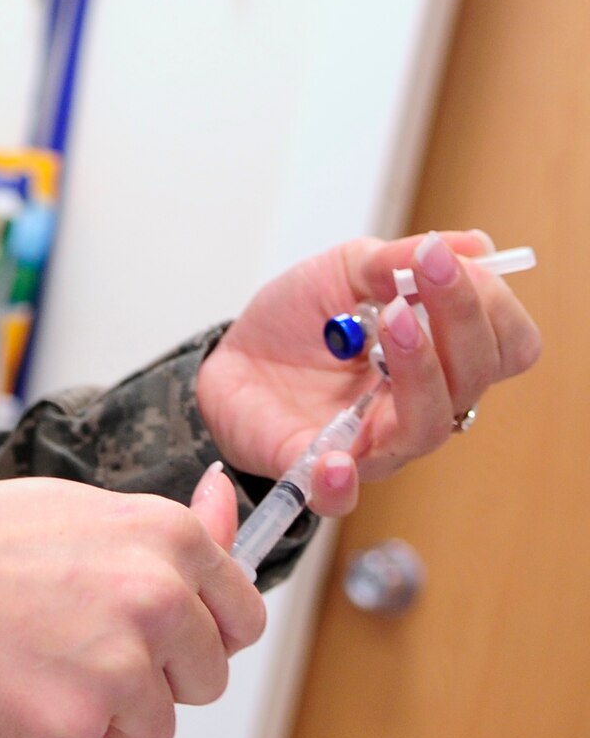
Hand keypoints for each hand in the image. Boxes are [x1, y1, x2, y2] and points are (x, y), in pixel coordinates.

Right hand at [0, 467, 261, 737]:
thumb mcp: (76, 507)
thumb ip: (167, 527)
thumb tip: (227, 503)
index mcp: (164, 536)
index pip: (243, 615)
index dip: (199, 631)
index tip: (156, 629)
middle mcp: (157, 597)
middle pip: (205, 680)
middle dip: (152, 675)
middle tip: (73, 637)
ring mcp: (122, 666)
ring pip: (154, 727)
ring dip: (103, 710)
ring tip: (36, 657)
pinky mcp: (78, 727)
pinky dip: (48, 734)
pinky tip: (9, 683)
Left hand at [196, 230, 542, 512]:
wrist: (233, 356)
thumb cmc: (300, 319)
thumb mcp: (343, 270)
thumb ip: (397, 261)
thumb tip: (471, 244)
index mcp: (440, 358)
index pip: (505, 346)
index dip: (491, 305)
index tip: (446, 257)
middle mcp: (420, 405)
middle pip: (472, 381)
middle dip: (459, 320)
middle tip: (425, 272)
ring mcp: (373, 441)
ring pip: (425, 426)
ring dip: (419, 370)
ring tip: (394, 319)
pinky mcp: (316, 469)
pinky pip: (339, 492)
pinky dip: (339, 481)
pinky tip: (335, 458)